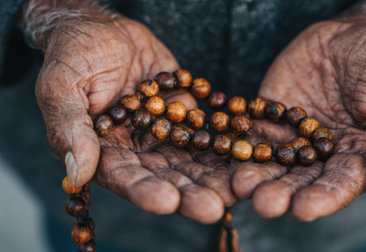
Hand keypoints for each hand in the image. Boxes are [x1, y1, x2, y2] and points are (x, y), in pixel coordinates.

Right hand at [34, 13, 233, 222]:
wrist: (105, 28)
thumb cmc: (74, 53)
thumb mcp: (61, 86)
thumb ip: (69, 128)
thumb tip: (76, 175)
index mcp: (103, 151)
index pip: (125, 179)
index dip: (145, 191)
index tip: (168, 201)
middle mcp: (136, 149)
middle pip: (165, 177)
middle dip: (189, 193)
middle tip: (213, 207)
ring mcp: (162, 133)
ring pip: (190, 160)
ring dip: (213, 176)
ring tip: (236, 190)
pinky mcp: (184, 115)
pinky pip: (205, 131)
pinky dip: (224, 144)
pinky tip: (245, 156)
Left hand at [232, 6, 365, 220]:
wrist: (354, 31)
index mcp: (359, 155)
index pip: (341, 184)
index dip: (323, 197)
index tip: (304, 208)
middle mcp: (323, 153)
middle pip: (301, 179)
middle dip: (283, 192)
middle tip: (264, 203)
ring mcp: (294, 136)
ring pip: (273, 161)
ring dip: (257, 175)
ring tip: (242, 185)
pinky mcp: (271, 117)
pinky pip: (253, 133)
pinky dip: (239, 144)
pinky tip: (226, 153)